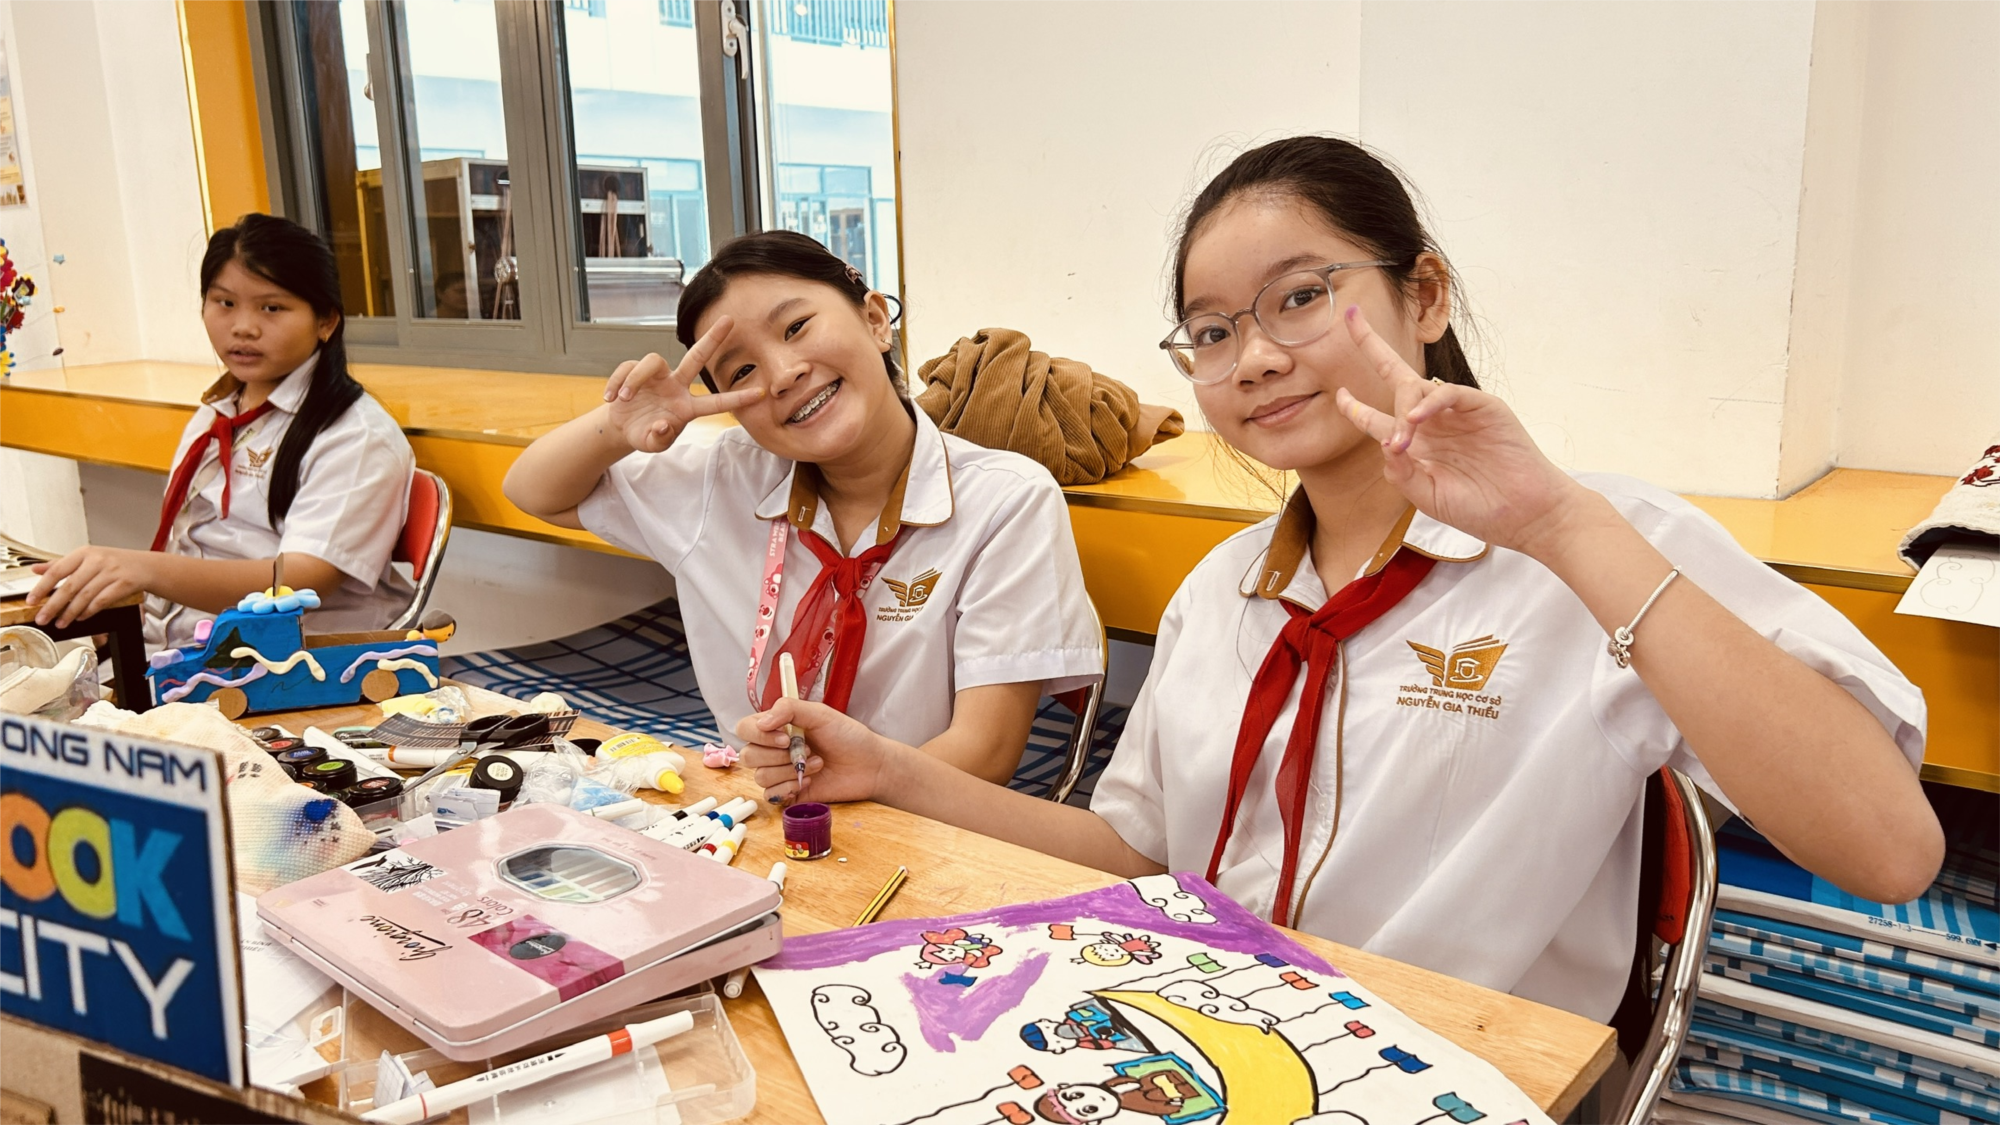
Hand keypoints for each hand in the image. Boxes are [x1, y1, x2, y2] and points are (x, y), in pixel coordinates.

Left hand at [27, 546, 153, 627]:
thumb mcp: (87, 558)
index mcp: (84, 553)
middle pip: (70, 586)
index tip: (32, 600)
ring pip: (85, 596)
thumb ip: (61, 564)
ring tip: (60, 622)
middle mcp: (97, 561)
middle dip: (53, 605)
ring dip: (70, 612)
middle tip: (42, 618)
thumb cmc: (115, 562)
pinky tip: (81, 617)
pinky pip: (102, 601)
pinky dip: (89, 611)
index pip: (57, 570)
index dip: (42, 587)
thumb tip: (36, 569)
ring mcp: (112, 572)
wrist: (146, 566)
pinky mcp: (124, 584)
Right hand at [602, 317, 764, 452]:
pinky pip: (626, 370)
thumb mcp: (652, 443)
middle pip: (696, 358)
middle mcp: (676, 386)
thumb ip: (660, 439)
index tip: (761, 393)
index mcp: (686, 407)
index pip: (716, 402)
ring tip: (623, 399)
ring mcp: (657, 377)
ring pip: (651, 361)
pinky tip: (610, 399)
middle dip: (712, 339)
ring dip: (635, 380)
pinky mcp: (634, 372)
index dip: (737, 398)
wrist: (622, 428)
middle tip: (730, 320)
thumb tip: (664, 425)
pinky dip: (615, 384)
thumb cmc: (646, 434)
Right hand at [737, 696, 889, 803]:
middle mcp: (773, 749)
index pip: (745, 728)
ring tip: (816, 765)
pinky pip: (770, 796)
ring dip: (789, 772)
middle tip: (808, 751)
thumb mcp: (820, 713)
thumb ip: (788, 708)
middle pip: (748, 755)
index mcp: (777, 727)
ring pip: (760, 777)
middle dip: (778, 756)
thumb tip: (762, 722)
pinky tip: (807, 783)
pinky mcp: (788, 793)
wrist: (869, 766)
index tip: (785, 737)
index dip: (759, 735)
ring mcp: (780, 772)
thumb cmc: (848, 736)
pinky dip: (787, 789)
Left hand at [1334, 304, 1596, 557]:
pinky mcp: (1483, 407)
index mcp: (1416, 443)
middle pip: (1395, 376)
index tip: (1338, 394)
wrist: (1524, 515)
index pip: (1376, 417)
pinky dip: (1431, 402)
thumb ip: (1401, 472)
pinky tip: (1416, 419)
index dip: (1355, 406)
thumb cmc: (1477, 509)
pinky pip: (1450, 394)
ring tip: (1404, 440)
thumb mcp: (1427, 496)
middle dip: (1371, 345)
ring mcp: (1457, 412)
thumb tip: (1384, 442)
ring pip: (1418, 386)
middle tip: (1351, 318)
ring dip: (1402, 408)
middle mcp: (1432, 422)